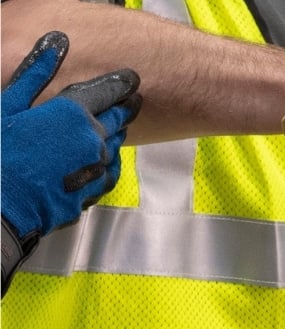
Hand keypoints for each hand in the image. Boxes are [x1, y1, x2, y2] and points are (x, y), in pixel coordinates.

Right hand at [1, 31, 140, 295]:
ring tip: (117, 126)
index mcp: (74, 114)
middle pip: (117, 119)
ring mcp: (95, 170)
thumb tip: (57, 41)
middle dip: (126, 107)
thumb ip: (36, 73)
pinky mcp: (90, 193)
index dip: (122, 83)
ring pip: (114, 146)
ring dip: (116, 134)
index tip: (134, 78)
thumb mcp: (9, 104)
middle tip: (134, 99)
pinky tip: (104, 160)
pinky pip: (108, 174)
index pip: (108, 92)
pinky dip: (108, 162)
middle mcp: (93, 140)